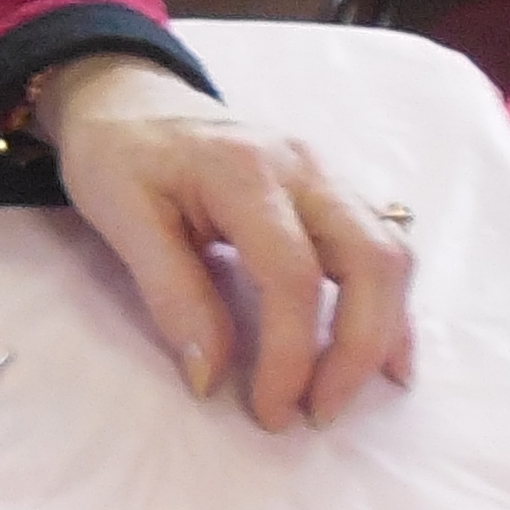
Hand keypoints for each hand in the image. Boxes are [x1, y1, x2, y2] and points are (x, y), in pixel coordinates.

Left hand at [39, 55, 413, 428]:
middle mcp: (305, 167)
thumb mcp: (122, 218)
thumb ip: (171, 294)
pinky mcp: (334, 190)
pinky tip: (384, 356)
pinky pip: (383, 248)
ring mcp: (328, 174)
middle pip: (371, 261)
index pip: (292, 274)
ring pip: (391, 254)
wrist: (128, 95)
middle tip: (318, 414)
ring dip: (384, 332)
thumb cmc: (118, 155)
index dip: (289, 353)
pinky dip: (389, 306)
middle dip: (357, 349)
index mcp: (246, 170)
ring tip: (352, 394)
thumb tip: (212, 379)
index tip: (267, 412)